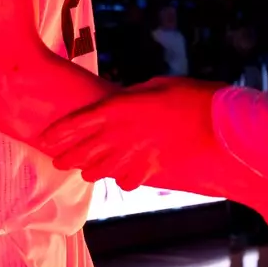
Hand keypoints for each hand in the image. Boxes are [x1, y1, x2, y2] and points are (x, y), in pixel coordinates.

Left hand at [39, 77, 218, 189]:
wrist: (223, 123)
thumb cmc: (191, 95)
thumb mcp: (157, 86)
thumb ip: (133, 96)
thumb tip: (120, 101)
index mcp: (123, 108)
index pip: (80, 122)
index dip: (60, 131)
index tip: (45, 138)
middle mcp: (125, 133)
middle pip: (85, 148)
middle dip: (68, 155)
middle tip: (57, 160)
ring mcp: (139, 154)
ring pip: (102, 168)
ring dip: (91, 170)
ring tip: (84, 171)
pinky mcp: (153, 169)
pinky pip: (128, 180)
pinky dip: (123, 180)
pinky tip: (120, 179)